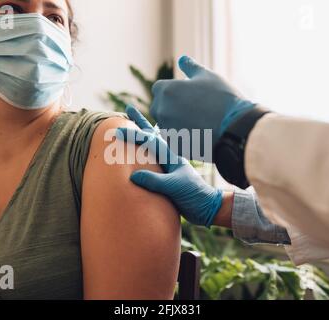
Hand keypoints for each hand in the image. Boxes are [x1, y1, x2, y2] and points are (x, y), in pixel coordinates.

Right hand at [116, 105, 223, 227]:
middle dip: (140, 123)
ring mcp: (170, 169)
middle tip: (129, 109)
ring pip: (154, 148)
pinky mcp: (170, 180)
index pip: (150, 142)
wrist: (209, 208)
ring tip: (136, 127)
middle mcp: (170, 160)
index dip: (134, 135)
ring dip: (144, 137)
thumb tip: (133, 176)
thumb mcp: (174, 188)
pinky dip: (147, 156)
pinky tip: (144, 157)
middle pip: (152, 137)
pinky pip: (155, 163)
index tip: (118, 130)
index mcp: (171, 158)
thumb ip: (155, 181)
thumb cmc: (194, 196)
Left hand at [151, 56, 255, 149]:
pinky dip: (183, 137)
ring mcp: (166, 130)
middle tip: (194, 109)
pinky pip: (174, 139)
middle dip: (171, 107)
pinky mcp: (174, 146)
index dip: (173, 90)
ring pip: (166, 124)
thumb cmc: (222, 98)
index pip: (159, 88)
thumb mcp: (207, 76)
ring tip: (200, 122)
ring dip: (177, 122)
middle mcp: (161, 110)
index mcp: (166, 90)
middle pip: (159, 107)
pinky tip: (200, 134)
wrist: (234, 128)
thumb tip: (182, 59)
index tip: (187, 94)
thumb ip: (191, 67)